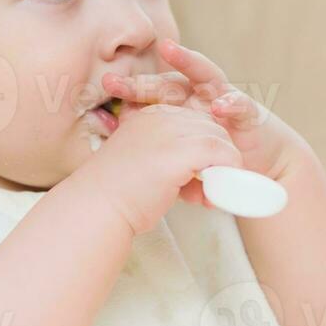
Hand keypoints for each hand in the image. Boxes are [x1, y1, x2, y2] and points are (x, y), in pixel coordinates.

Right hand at [76, 100, 241, 235]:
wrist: (97, 208)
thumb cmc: (116, 196)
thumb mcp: (143, 165)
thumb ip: (167, 161)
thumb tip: (197, 175)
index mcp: (150, 116)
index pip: (193, 122)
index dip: (202, 150)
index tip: (195, 179)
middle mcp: (162, 116)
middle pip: (210, 127)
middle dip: (216, 159)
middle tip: (205, 192)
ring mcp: (172, 130)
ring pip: (220, 139)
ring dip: (223, 168)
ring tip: (207, 197)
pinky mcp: (182, 150)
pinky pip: (223, 153)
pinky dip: (228, 172)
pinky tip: (215, 195)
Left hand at [102, 38, 305, 180]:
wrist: (262, 167)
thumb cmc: (217, 158)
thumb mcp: (183, 160)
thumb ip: (158, 154)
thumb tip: (116, 149)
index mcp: (179, 109)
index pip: (148, 98)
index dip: (125, 95)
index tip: (100, 96)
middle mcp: (198, 98)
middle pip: (166, 84)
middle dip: (141, 81)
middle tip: (113, 81)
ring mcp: (223, 100)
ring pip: (203, 74)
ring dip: (188, 60)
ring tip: (170, 50)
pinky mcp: (249, 114)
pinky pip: (239, 104)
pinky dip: (230, 104)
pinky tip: (219, 106)